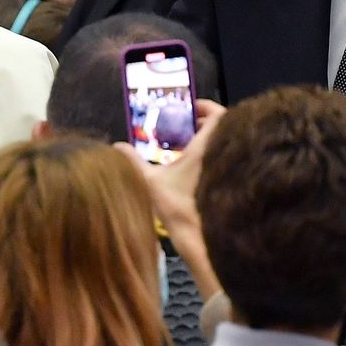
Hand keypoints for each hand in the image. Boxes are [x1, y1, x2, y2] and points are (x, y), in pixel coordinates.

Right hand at [114, 99, 225, 298]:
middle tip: (184, 125)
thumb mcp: (150, 181)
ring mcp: (227, 170)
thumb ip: (133, 161)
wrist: (201, 239)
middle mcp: (221, 155)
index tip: (191, 107)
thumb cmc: (178, 206)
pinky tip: (192, 169)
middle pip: (222, 128)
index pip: (218, 114)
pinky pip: (222, 162)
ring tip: (185, 145)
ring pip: (222, 146)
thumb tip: (117, 146)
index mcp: (206, 148)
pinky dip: (210, 159)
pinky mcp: (228, 184)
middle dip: (204, 124)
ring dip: (207, 142)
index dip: (207, 107)